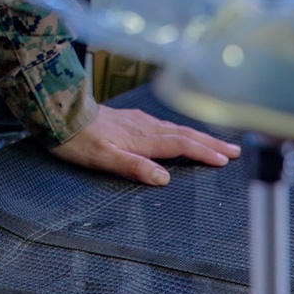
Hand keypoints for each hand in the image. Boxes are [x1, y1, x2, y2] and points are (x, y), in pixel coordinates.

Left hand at [48, 105, 240, 185]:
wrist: (58, 114)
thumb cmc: (77, 140)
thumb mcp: (102, 159)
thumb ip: (133, 167)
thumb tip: (164, 178)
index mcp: (141, 139)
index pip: (180, 146)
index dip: (204, 153)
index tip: (226, 161)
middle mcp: (143, 127)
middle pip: (184, 135)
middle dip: (210, 143)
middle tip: (235, 151)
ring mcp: (136, 120)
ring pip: (174, 128)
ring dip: (198, 136)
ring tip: (215, 142)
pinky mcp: (127, 118)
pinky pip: (162, 124)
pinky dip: (178, 130)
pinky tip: (176, 131)